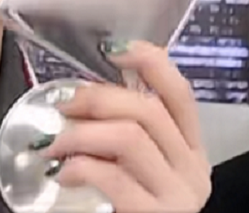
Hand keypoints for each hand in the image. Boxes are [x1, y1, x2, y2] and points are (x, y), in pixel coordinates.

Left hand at [33, 40, 210, 212]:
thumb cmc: (132, 207)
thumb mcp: (138, 166)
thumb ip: (125, 133)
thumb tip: (82, 96)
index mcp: (192, 147)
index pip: (180, 91)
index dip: (149, 62)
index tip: (113, 50)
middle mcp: (193, 168)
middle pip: (148, 110)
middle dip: (97, 99)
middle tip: (63, 106)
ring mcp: (179, 196)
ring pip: (130, 137)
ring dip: (82, 133)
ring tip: (54, 143)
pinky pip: (114, 177)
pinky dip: (81, 166)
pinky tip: (63, 172)